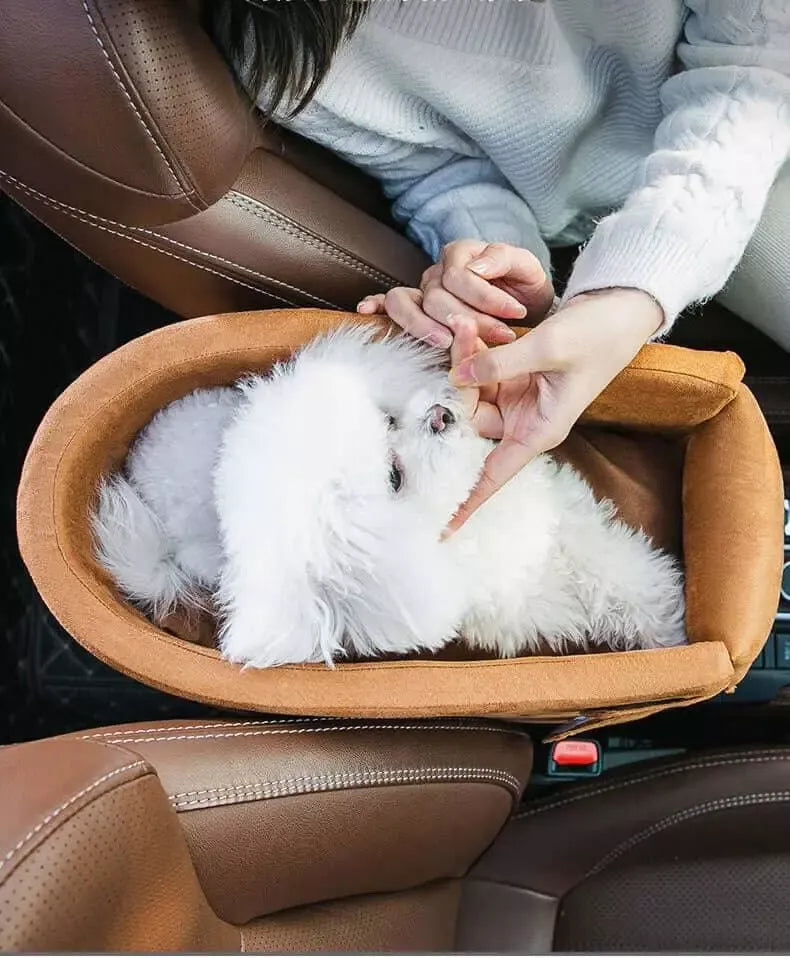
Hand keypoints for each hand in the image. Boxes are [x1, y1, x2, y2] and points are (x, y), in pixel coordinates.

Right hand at [357, 239, 554, 347]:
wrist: (524, 307)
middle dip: (468, 320)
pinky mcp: (414, 310)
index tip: (514, 315)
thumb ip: (505, 259)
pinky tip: (366, 310)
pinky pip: (387, 303)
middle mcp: (436, 272)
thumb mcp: (527, 269)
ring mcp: (421, 291)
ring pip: (404, 303)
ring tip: (447, 343)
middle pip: (434, 296)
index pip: (459, 276)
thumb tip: (474, 267)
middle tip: (500, 336)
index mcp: (461, 254)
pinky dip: (375, 305)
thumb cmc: (523, 289)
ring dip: (424, 327)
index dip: (485, 297)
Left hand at [444, 288, 663, 533]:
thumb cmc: (598, 336)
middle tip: (459, 339)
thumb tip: (454, 377)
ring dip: (461, 361)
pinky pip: (476, 372)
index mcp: (538, 431)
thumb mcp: (550, 347)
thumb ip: (499, 363)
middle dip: (457, 384)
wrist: (619, 310)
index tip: (442, 529)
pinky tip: (471, 328)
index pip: (494, 476)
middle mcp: (523, 421)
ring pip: (468, 392)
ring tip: (465, 325)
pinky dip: (470, 352)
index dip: (466, 502)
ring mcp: (514, 398)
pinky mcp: (510, 376)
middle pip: (469, 419)